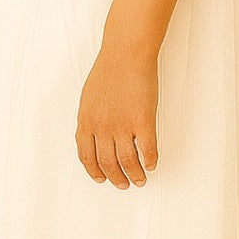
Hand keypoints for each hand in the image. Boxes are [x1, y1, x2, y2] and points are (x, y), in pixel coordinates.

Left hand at [75, 41, 158, 188]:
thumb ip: (91, 118)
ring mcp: (122, 125)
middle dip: (116, 178)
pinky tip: (152, 164)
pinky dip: (150, 160)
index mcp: (86, 121)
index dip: (95, 172)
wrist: (126, 53)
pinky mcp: (143, 120)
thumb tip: (94, 135)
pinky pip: (148, 149)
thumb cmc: (109, 70)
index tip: (103, 179)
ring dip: (134, 175)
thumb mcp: (89, 97)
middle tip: (124, 184)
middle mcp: (102, 127)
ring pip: (128, 162)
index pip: (87, 157)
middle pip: (107, 164)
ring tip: (140, 179)